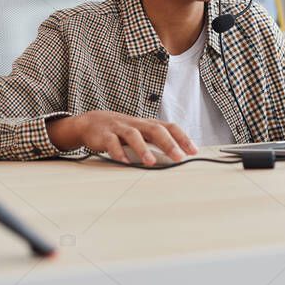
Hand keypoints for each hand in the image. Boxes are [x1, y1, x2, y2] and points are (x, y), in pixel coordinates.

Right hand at [46, 110, 197, 165]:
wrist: (91, 122)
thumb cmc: (120, 130)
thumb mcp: (140, 133)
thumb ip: (156, 143)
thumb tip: (177, 158)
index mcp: (147, 124)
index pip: (169, 127)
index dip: (182, 137)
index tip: (194, 151)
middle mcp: (136, 124)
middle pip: (155, 129)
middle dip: (168, 143)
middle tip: (179, 157)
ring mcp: (120, 128)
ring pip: (133, 135)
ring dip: (143, 149)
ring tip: (150, 162)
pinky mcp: (105, 135)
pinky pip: (112, 143)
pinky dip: (118, 152)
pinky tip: (123, 162)